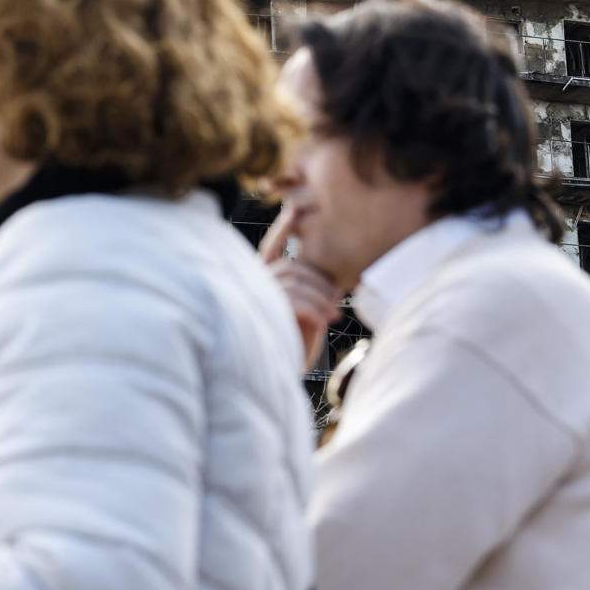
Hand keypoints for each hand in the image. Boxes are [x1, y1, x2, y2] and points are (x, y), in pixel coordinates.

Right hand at [259, 206, 341, 368]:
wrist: (278, 379)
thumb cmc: (291, 348)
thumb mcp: (301, 316)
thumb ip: (305, 291)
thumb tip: (333, 277)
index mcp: (258, 283)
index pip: (270, 249)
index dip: (282, 229)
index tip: (293, 209)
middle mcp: (251, 287)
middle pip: (292, 267)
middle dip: (320, 280)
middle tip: (338, 298)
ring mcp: (254, 299)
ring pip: (295, 281)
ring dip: (321, 297)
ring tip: (333, 315)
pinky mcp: (264, 314)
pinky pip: (296, 300)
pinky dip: (317, 309)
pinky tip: (327, 322)